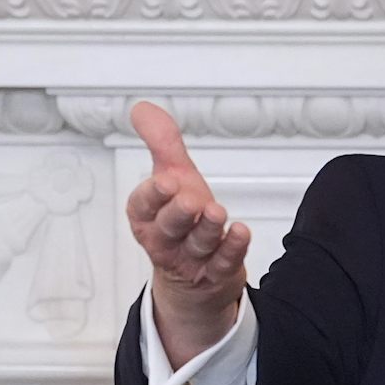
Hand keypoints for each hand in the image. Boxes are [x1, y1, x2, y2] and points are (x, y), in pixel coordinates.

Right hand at [126, 100, 251, 366]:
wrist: (197, 275)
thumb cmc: (184, 222)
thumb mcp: (172, 179)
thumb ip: (161, 143)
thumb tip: (143, 109)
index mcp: (148, 216)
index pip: (143, 206)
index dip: (152, 195)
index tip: (165, 182)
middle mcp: (166, 239)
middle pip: (169, 227)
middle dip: (178, 214)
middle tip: (190, 201)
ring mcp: (191, 258)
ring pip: (197, 244)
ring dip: (207, 229)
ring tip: (216, 212)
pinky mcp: (215, 273)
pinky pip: (223, 262)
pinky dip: (233, 248)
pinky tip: (241, 232)